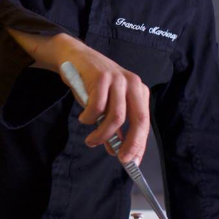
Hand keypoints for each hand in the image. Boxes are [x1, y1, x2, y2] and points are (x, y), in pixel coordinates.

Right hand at [8, 29, 149, 164]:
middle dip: (129, 143)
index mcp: (139, 91)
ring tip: (91, 141)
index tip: (133, 162)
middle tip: (119, 158)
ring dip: (102, 134)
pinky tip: (83, 119)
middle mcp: (133, 84)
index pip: (144, 122)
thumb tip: (117, 151)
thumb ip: (113, 126)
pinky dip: (89, 118)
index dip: (140, 144)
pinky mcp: (102, 76)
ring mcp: (118, 79)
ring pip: (116, 116)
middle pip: (138, 119)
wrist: (74, 56)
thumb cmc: (92, 84)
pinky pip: (97, 106)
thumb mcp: (107, 105)